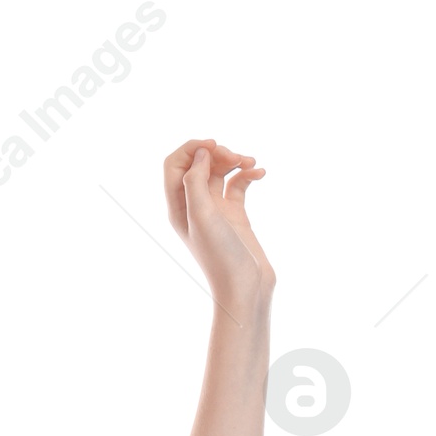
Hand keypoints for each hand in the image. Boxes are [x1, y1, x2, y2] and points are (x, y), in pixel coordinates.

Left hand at [162, 139, 275, 309]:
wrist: (245, 289)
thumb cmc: (221, 257)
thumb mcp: (202, 215)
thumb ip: (195, 181)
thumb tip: (201, 153)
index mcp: (178, 207)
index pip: (175, 164)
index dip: (192, 149)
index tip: (213, 147)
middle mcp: (194, 207)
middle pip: (199, 164)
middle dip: (218, 153)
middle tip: (235, 158)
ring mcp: (216, 211)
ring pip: (220, 171)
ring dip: (235, 160)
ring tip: (250, 162)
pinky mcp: (235, 216)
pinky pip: (238, 185)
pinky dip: (248, 174)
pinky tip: (260, 173)